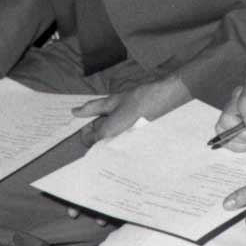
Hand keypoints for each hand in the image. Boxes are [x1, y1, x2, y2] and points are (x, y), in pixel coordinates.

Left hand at [74, 75, 189, 143]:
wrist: (169, 99)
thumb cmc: (142, 98)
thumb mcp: (114, 100)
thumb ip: (93, 108)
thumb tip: (76, 112)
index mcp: (107, 134)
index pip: (87, 140)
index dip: (88, 129)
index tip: (95, 119)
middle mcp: (117, 144)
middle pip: (101, 145)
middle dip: (101, 133)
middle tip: (111, 119)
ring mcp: (130, 146)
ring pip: (114, 146)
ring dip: (113, 136)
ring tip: (123, 121)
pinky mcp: (141, 146)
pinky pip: (127, 146)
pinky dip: (126, 138)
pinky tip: (134, 125)